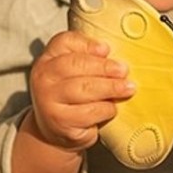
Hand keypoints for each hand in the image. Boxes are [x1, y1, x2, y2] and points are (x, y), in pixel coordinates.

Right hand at [29, 31, 134, 151]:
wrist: (57, 129)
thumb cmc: (73, 94)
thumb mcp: (76, 72)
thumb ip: (90, 58)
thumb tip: (109, 53)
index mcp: (48, 58)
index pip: (64, 42)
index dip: (87, 44)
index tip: (106, 49)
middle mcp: (44, 77)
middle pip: (75, 64)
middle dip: (104, 67)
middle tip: (123, 70)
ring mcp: (48, 100)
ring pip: (83, 89)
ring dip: (110, 88)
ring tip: (128, 88)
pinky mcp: (60, 121)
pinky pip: (89, 112)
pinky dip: (106, 109)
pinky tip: (113, 108)